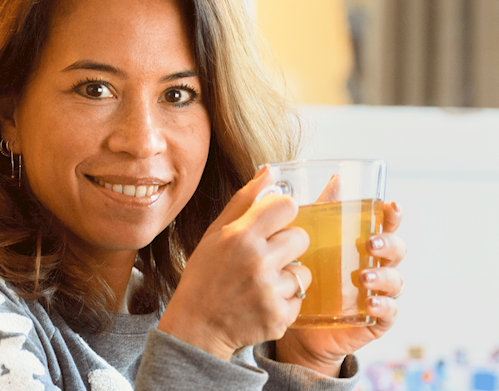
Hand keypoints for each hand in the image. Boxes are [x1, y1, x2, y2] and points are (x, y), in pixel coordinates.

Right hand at [158, 166, 311, 359]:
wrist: (195, 328)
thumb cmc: (205, 276)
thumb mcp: (215, 233)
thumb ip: (245, 201)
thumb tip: (270, 170)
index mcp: (240, 236)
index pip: (287, 205)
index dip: (283, 213)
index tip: (274, 223)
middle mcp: (257, 261)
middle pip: (301, 237)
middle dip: (288, 246)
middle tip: (266, 257)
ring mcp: (269, 291)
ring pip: (303, 272)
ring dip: (288, 277)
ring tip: (262, 284)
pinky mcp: (278, 317)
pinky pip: (299, 299)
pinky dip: (285, 302)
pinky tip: (262, 303)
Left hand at [275, 201, 405, 376]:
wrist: (302, 326)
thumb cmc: (311, 276)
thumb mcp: (313, 242)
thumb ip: (324, 210)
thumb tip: (336, 179)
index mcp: (367, 243)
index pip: (387, 225)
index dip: (393, 215)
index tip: (390, 207)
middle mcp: (378, 265)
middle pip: (397, 250)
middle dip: (388, 244)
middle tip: (370, 243)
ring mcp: (380, 292)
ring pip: (395, 280)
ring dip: (383, 276)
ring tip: (363, 277)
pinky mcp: (376, 319)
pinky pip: (389, 311)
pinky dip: (383, 306)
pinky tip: (370, 303)